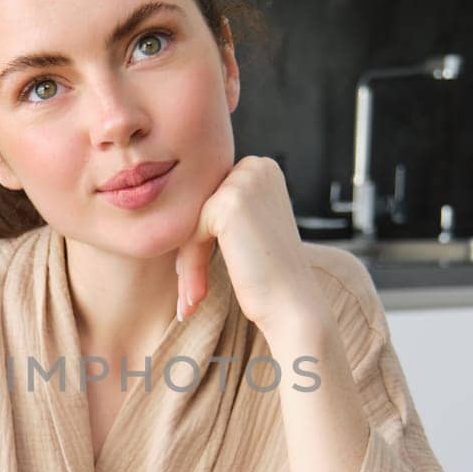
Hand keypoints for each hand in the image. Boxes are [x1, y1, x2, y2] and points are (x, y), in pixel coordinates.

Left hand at [176, 155, 323, 335]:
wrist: (293, 305)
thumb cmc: (272, 275)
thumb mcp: (250, 227)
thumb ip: (222, 208)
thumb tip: (179, 205)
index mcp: (262, 167)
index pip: (211, 198)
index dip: (202, 239)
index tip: (197, 276)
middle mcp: (256, 166)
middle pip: (199, 208)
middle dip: (192, 252)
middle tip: (190, 294)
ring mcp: (243, 181)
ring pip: (192, 222)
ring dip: (189, 264)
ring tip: (191, 300)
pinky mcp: (227, 203)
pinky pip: (191, 234)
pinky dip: (191, 267)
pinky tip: (197, 296)